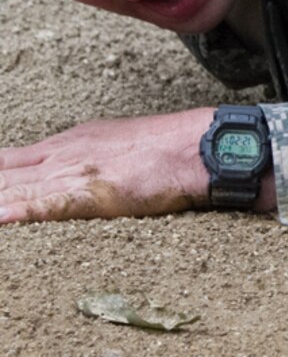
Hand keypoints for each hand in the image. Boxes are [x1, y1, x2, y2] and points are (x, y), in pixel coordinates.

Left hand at [0, 108, 219, 223]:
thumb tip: (75, 176)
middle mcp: (59, 155)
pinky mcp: (86, 194)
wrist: (199, 147)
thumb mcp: (118, 142)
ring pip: (7, 190)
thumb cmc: (172, 148)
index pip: (7, 161)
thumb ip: (88, 159)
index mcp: (67, 142)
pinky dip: (11, 213)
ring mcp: (70, 173)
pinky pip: (37, 207)